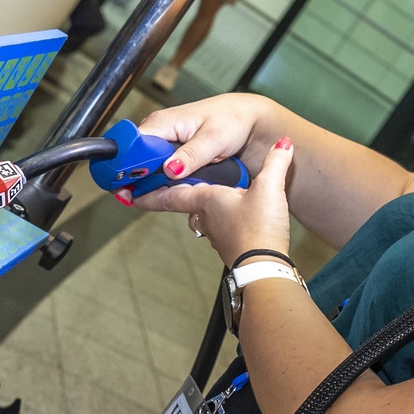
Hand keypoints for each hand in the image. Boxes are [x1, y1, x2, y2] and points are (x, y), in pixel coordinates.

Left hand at [133, 137, 293, 264]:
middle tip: (163, 188)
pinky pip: (220, 231)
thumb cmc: (258, 230)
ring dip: (201, 209)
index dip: (148, 193)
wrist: (265, 269)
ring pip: (200, 219)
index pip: (169, 195)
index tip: (130, 193)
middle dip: (174, 196)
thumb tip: (283, 144)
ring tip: (208, 199)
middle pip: (183, 205)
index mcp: (207, 201)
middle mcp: (206, 219)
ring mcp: (217, 236)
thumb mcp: (269, 188)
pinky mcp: (230, 247)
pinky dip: (222, 222)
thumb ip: (276, 163)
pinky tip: (236, 218)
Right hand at [136, 93, 277, 185]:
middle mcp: (160, 136)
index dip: (126, 168)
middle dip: (140, 183)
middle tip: (145, 199)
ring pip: (150, 176)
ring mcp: (168, 151)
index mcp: (162, 124)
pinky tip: (176, 195)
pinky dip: (168, 189)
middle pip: (136, 165)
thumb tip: (169, 169)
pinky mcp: (177, 163)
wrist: (251, 125)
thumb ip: (191, 155)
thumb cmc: (234, 120)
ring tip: (169, 196)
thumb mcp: (214, 138)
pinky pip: (164, 180)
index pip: (131, 147)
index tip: (128, 188)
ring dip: (156, 189)